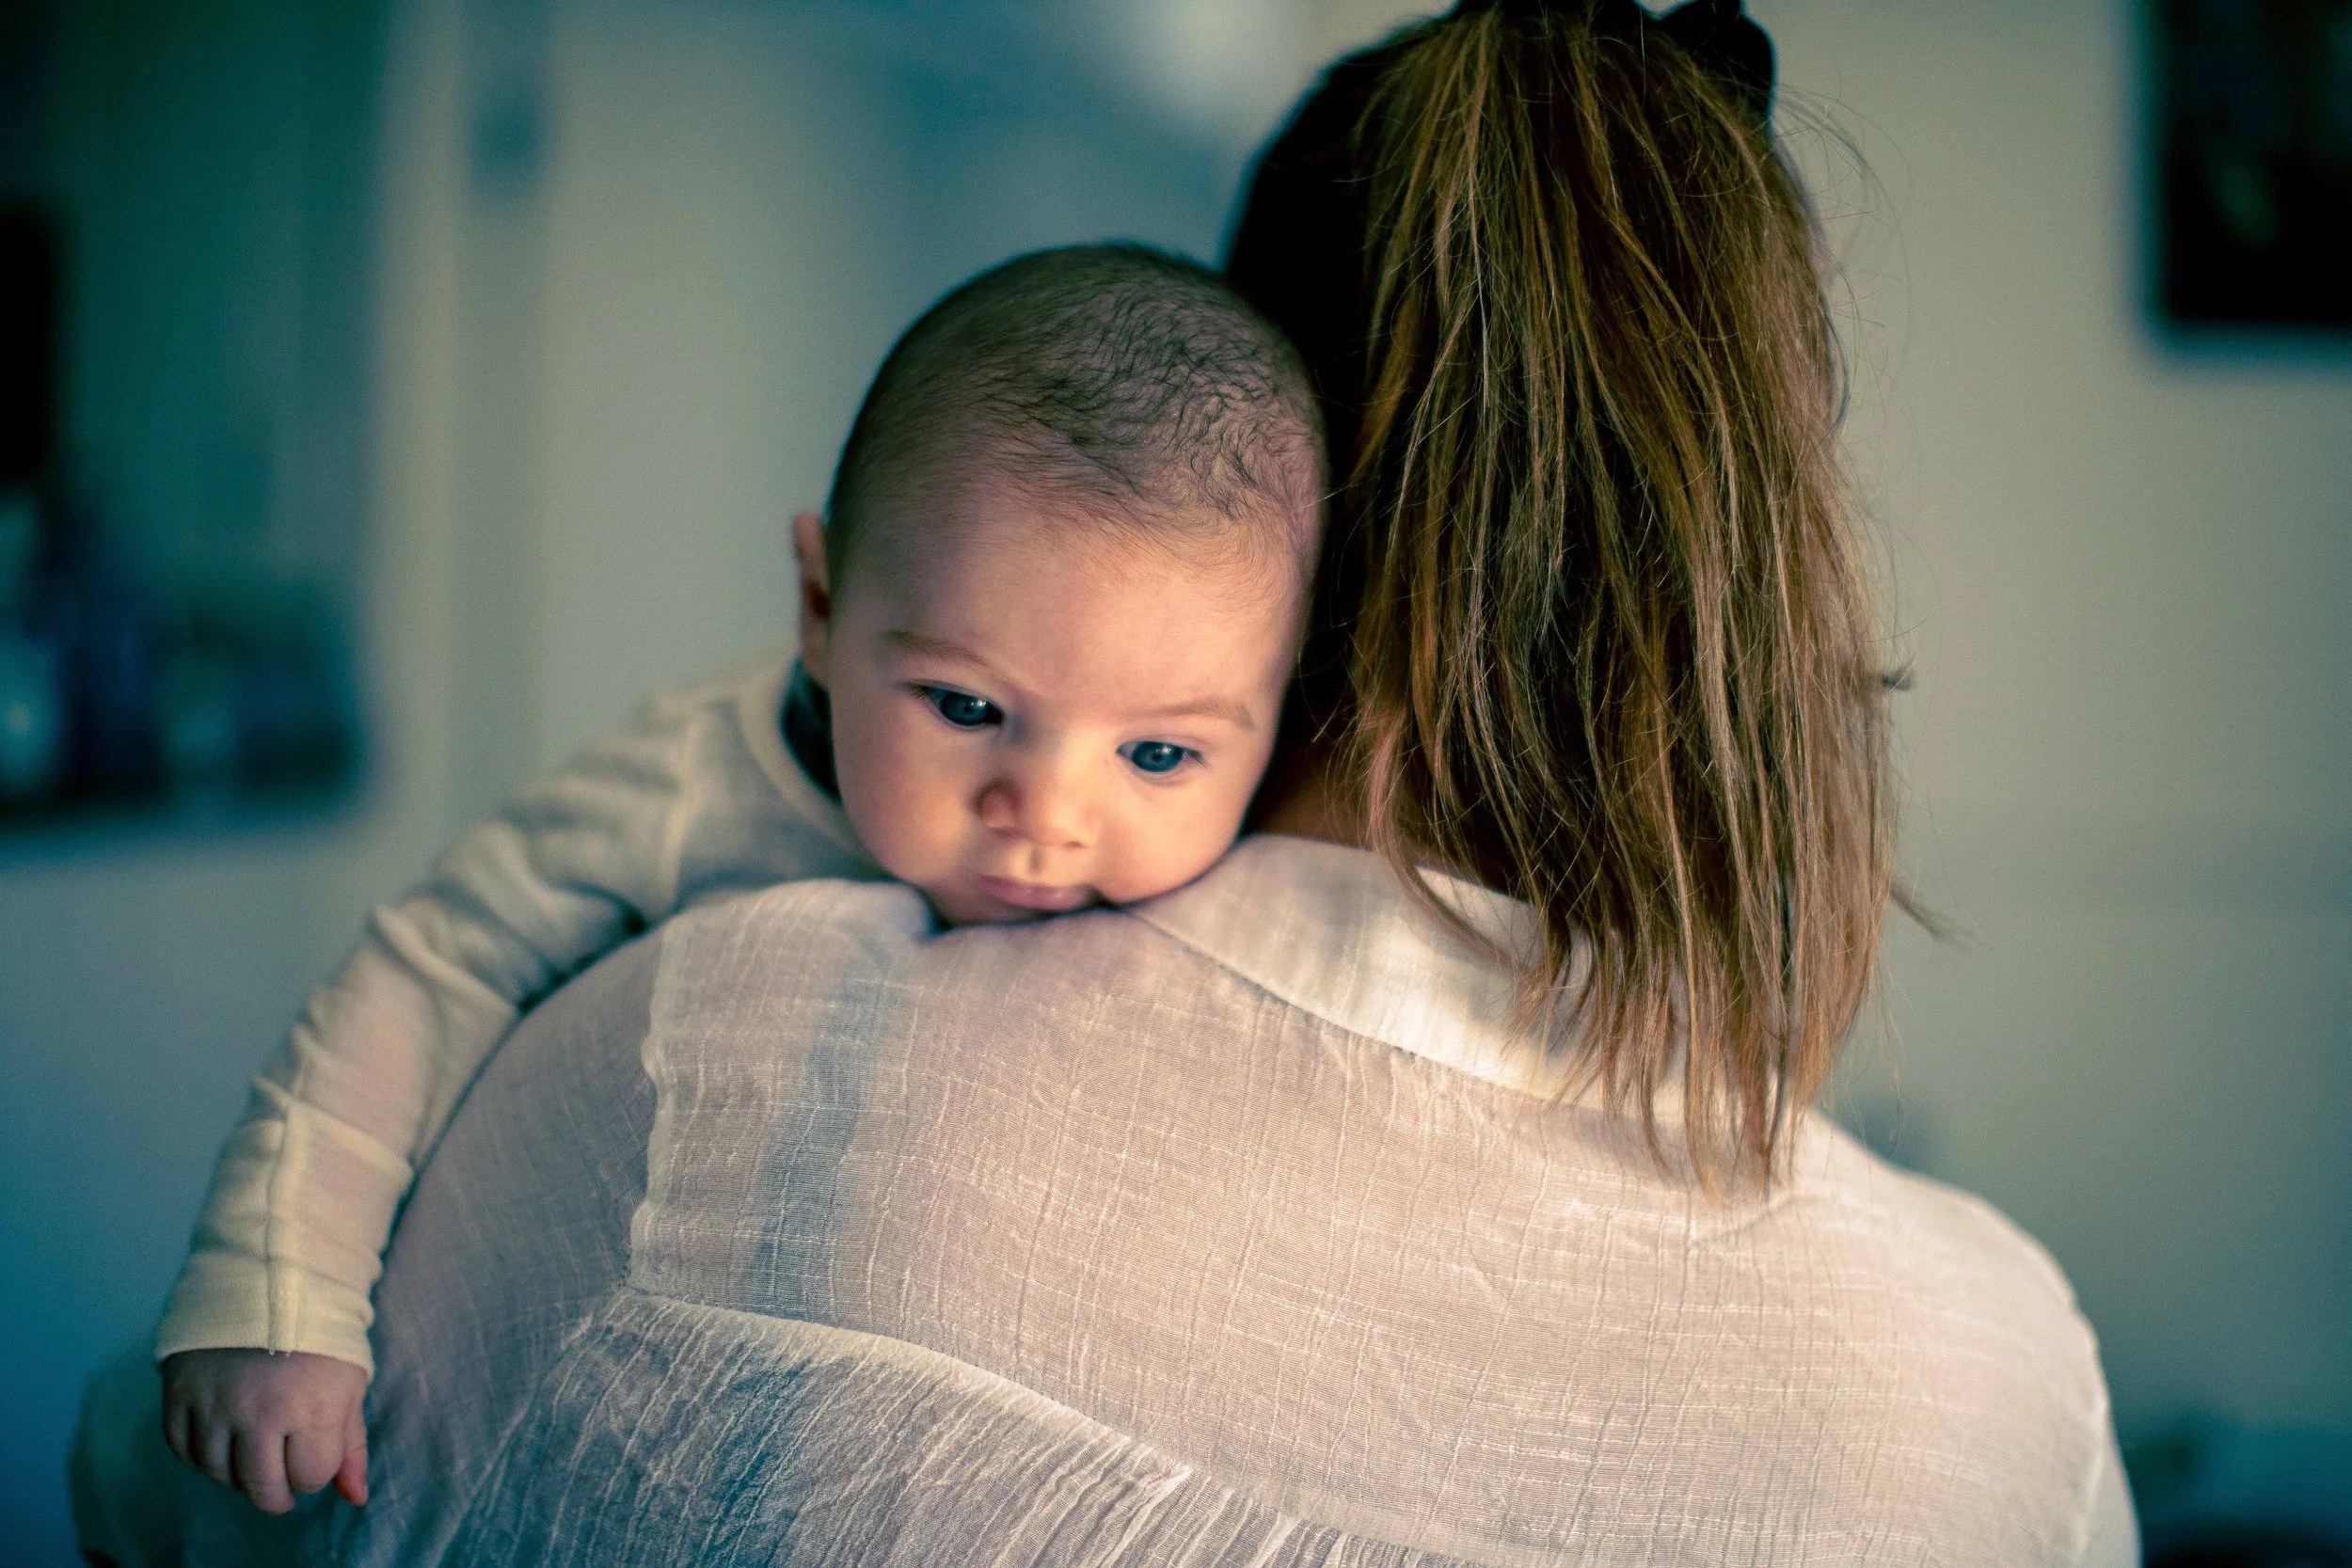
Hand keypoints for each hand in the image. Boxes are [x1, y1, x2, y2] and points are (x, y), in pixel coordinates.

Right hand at [159, 1348, 369, 1513]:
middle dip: (276, 1491)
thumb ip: (350, 1446)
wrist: (268, 1281)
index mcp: (312, 1407)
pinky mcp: (180, 1393)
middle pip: (260, 1487)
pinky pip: (183, 1450)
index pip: (309, 1477)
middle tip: (281, 1475)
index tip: (313, 1451)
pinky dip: (201, 1456)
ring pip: (218, 1474)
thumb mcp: (349, 1385)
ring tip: (253, 1453)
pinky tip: (221, 1442)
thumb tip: (355, 1498)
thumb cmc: (319, 1339)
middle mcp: (260, 1410)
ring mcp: (215, 1403)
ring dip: (237, 1474)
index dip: (314, 1470)